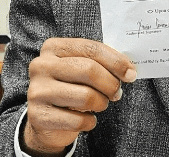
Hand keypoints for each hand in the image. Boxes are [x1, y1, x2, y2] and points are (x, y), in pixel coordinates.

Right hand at [22, 38, 136, 156]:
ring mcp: (37, 91)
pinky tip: (86, 119)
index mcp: (53, 48)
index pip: (91, 48)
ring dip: (101, 103)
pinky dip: (90, 121)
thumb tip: (129, 69)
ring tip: (100, 104)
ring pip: (86, 97)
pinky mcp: (38, 116)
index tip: (131, 73)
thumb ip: (101, 62)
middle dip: (111, 84)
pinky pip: (78, 120)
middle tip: (117, 93)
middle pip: (89, 70)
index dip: (116, 61)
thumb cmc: (69, 86)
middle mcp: (41, 66)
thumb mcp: (81, 67)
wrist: (45, 117)